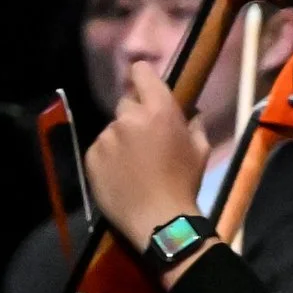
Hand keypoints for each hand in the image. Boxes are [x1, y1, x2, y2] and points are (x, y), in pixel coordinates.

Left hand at [84, 62, 208, 270]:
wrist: (159, 220)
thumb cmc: (184, 184)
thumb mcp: (201, 152)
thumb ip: (195, 125)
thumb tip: (193, 112)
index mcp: (159, 111)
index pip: (141, 72)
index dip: (142, 77)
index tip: (145, 88)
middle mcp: (129, 117)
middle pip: (125, 103)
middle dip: (134, 116)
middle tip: (144, 140)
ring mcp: (107, 136)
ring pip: (112, 129)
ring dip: (121, 140)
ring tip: (132, 165)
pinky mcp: (92, 155)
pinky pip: (100, 149)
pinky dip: (108, 158)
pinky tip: (119, 176)